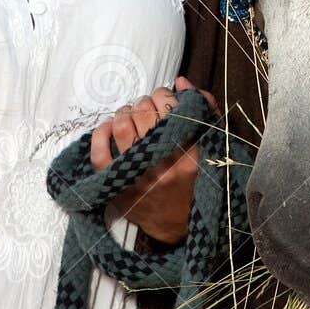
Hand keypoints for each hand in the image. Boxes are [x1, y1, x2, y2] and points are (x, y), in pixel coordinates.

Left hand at [90, 76, 220, 244]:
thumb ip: (204, 112)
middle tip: (146, 108)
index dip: (165, 95)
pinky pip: (99, 153)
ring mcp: (137, 176)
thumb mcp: (210, 149)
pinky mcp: (117, 186)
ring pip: (122, 126)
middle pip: (145, 114)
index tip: (165, 99)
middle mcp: (163, 166)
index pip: (172, 109)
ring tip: (129, 115)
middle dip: (144, 102)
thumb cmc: (194, 183)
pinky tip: (108, 127)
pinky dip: (100, 133)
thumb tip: (182, 82)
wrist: (175, 226)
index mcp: (190, 157)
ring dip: (124, 112)